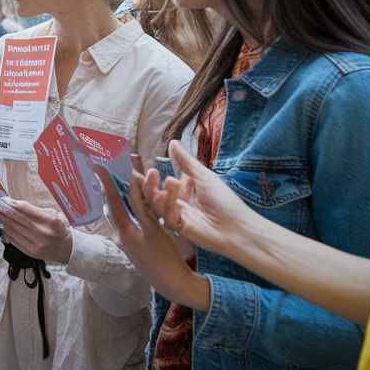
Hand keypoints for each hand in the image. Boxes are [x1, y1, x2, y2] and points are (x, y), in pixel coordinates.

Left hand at [0, 198, 72, 263]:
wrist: (67, 249)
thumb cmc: (60, 229)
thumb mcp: (55, 215)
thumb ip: (39, 210)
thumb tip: (18, 205)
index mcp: (51, 221)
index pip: (28, 210)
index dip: (15, 204)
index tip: (6, 200)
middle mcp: (44, 233)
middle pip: (20, 220)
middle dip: (7, 212)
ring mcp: (37, 244)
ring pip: (16, 230)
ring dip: (5, 222)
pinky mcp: (32, 253)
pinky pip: (16, 241)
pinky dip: (9, 233)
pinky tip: (5, 227)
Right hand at [95, 163, 210, 310]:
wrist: (171, 282)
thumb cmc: (156, 266)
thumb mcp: (135, 251)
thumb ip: (125, 237)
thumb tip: (117, 227)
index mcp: (121, 234)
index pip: (110, 206)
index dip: (104, 188)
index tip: (97, 171)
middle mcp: (124, 233)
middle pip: (112, 201)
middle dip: (105, 181)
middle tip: (98, 162)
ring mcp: (136, 233)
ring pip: (127, 203)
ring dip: (122, 182)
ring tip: (116, 164)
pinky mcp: (151, 233)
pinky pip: (144, 209)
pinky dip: (139, 194)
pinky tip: (137, 180)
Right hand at [142, 140, 257, 259]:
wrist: (237, 227)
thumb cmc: (225, 201)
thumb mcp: (203, 176)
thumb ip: (185, 162)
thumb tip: (172, 143)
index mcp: (182, 189)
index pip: (160, 181)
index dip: (147, 175)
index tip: (132, 164)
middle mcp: (176, 202)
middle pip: (153, 193)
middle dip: (144, 183)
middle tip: (132, 171)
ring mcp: (176, 215)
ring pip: (157, 203)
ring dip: (154, 190)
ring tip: (158, 176)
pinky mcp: (178, 226)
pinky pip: (166, 214)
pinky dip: (168, 202)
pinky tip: (174, 187)